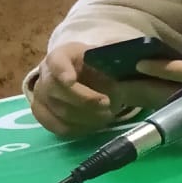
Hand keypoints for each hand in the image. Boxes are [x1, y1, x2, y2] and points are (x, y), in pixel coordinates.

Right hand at [28, 42, 176, 138]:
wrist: (86, 75)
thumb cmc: (101, 65)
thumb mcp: (111, 56)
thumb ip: (122, 55)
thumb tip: (141, 57)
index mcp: (64, 54)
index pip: (56, 61)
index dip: (61, 71)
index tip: (71, 80)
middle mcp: (45, 73)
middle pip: (56, 90)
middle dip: (84, 100)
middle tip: (107, 106)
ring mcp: (40, 94)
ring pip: (58, 110)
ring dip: (84, 117)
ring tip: (107, 116)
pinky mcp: (41, 112)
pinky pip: (55, 126)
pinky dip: (76, 128)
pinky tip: (93, 124)